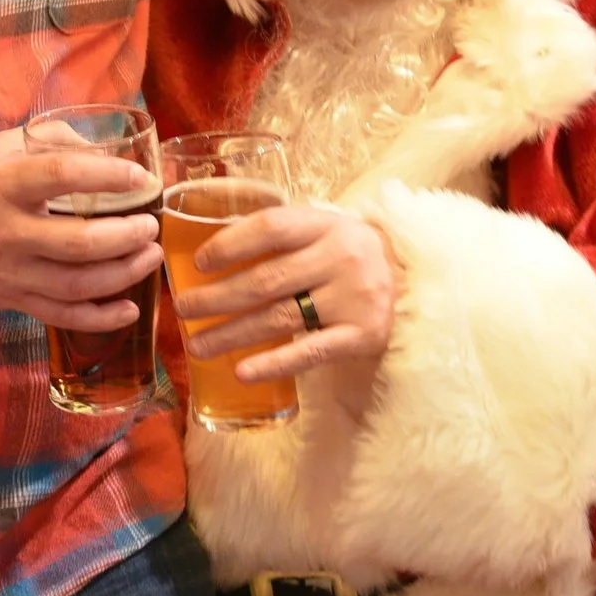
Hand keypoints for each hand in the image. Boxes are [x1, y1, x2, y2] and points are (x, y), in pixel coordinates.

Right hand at [0, 128, 162, 330]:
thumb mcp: (1, 149)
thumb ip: (53, 141)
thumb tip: (105, 150)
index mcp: (4, 185)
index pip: (59, 176)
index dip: (105, 175)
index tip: (140, 177)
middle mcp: (8, 232)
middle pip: (77, 242)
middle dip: (126, 236)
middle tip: (151, 225)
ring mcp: (12, 272)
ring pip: (76, 284)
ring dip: (123, 273)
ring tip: (151, 255)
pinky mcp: (15, 300)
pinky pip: (62, 316)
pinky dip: (100, 318)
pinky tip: (130, 309)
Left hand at [172, 204, 397, 382]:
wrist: (413, 282)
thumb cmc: (348, 256)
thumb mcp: (323, 233)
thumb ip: (282, 239)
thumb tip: (209, 258)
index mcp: (327, 223)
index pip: (271, 227)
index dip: (229, 244)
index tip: (198, 264)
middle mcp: (342, 257)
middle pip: (267, 279)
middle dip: (217, 297)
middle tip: (183, 310)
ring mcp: (355, 298)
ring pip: (280, 318)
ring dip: (231, 333)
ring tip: (197, 345)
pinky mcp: (363, 336)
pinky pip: (309, 352)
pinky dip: (273, 363)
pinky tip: (241, 372)